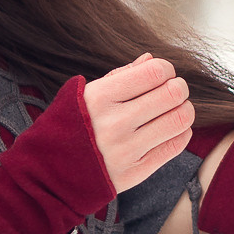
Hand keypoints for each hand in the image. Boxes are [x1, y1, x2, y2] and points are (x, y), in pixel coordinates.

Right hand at [80, 55, 195, 191]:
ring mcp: (126, 150)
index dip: (166, 70)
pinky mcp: (135, 172)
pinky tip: (169, 130)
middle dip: (179, 88)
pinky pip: (175, 146)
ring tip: (174, 110)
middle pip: (172, 94)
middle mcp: (114, 123)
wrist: (49, 174)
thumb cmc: (72, 126)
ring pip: (180, 120)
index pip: (154, 72)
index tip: (162, 75)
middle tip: (173, 91)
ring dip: (184, 110)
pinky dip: (180, 133)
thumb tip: (151, 59)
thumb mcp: (86, 94)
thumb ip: (121, 76)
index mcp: (100, 97)